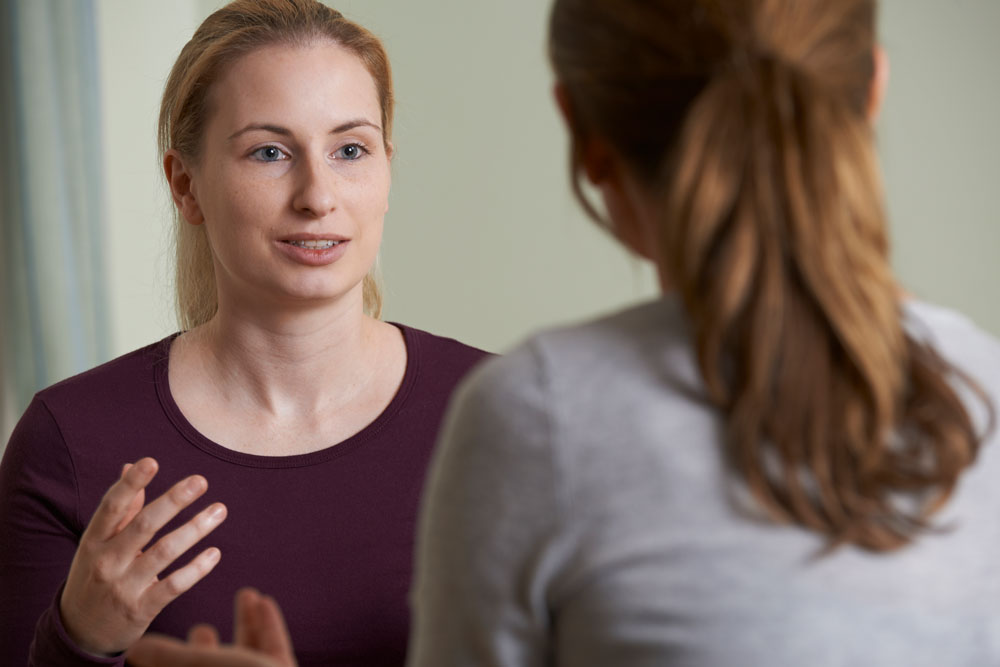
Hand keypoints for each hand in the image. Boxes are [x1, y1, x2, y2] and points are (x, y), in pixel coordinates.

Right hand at [60, 457, 227, 655]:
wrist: (79, 631)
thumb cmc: (95, 574)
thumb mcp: (98, 543)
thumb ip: (120, 508)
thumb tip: (130, 465)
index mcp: (94, 540)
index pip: (111, 507)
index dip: (130, 483)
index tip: (151, 461)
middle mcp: (107, 561)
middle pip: (143, 525)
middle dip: (173, 501)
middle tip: (200, 481)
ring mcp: (124, 586)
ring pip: (165, 552)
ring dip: (195, 528)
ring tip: (219, 509)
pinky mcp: (141, 609)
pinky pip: (174, 585)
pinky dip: (196, 568)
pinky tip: (215, 552)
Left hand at [126, 588, 296, 666]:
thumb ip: (166, 657)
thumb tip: (136, 649)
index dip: (166, 658)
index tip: (156, 640)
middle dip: (206, 646)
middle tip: (200, 628)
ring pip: (247, 654)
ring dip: (245, 622)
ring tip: (245, 594)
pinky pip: (273, 646)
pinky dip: (268, 623)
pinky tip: (264, 601)